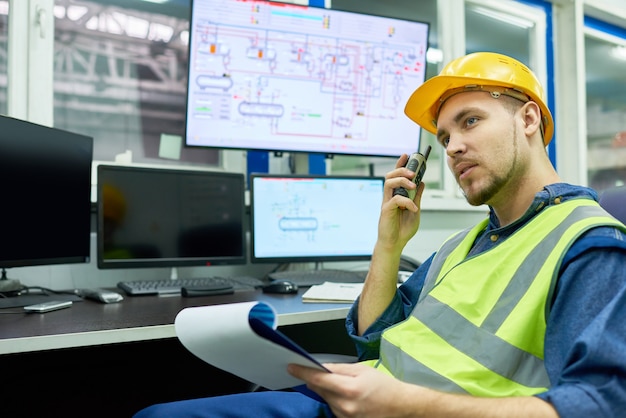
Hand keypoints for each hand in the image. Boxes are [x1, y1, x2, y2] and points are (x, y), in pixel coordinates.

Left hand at [288, 362, 419, 417]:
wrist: (400, 407)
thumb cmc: (383, 386)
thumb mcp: (361, 370)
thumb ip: (338, 368)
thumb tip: (320, 367)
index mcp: (349, 388)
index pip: (318, 379)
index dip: (302, 372)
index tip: (291, 367)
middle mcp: (345, 406)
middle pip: (319, 390)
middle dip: (317, 380)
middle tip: (321, 372)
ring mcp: (345, 417)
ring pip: (325, 399)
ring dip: (327, 391)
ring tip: (345, 386)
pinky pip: (332, 408)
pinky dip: (334, 400)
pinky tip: (348, 397)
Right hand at [378, 155, 424, 248]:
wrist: (395, 244)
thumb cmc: (402, 229)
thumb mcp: (415, 210)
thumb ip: (417, 197)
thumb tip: (422, 183)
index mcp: (396, 195)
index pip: (396, 175)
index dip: (400, 164)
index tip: (407, 155)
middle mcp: (390, 196)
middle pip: (390, 175)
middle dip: (401, 169)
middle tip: (413, 172)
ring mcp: (387, 202)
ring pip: (389, 182)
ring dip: (401, 180)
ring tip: (412, 185)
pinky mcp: (386, 210)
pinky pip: (396, 200)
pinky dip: (407, 202)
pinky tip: (413, 208)